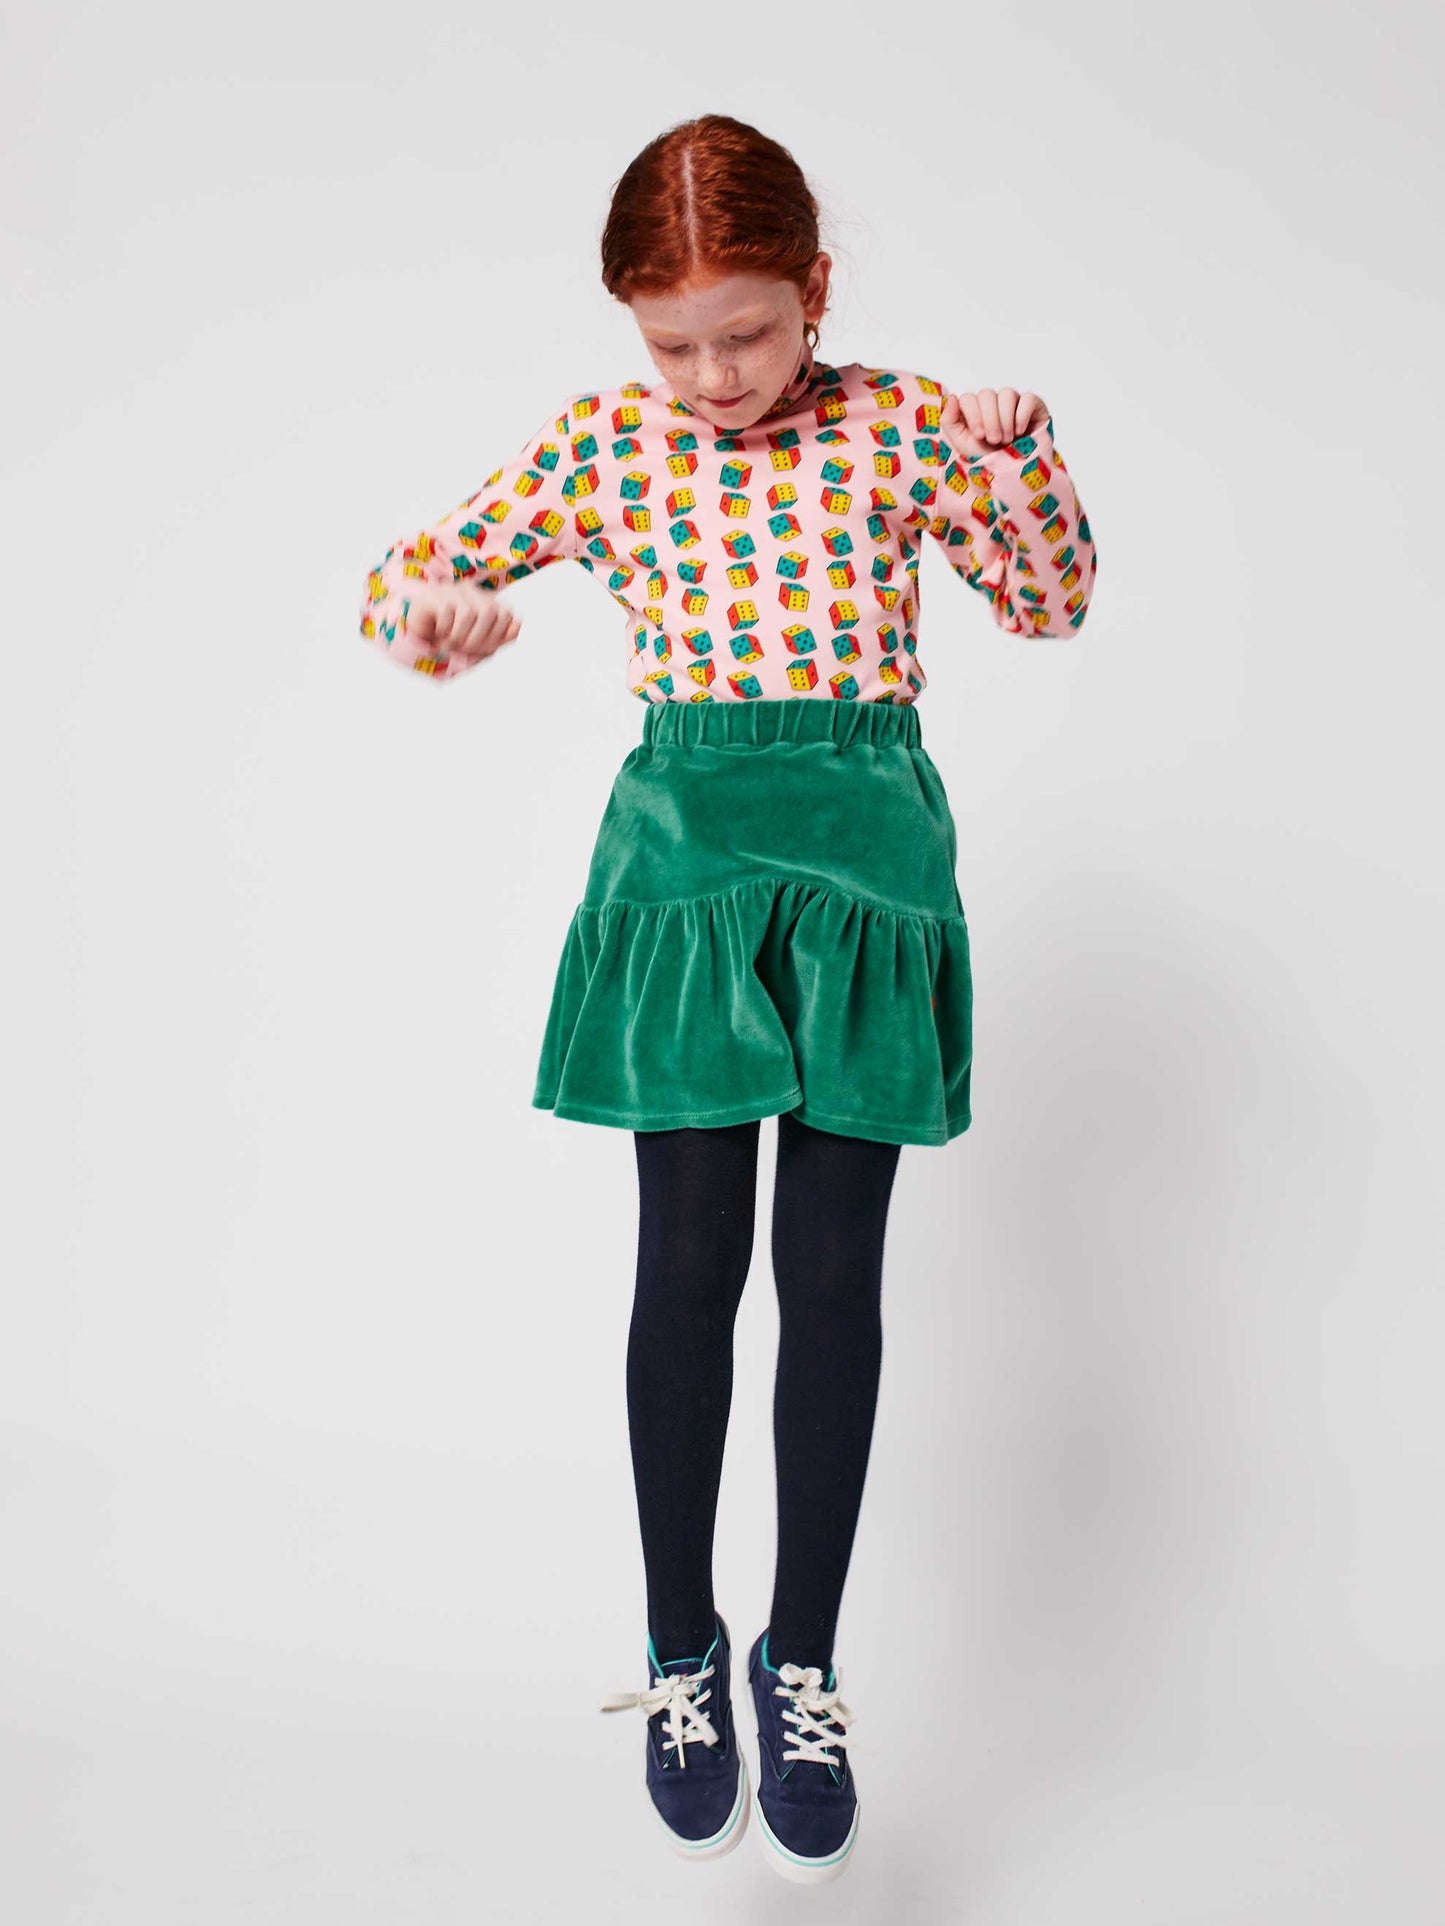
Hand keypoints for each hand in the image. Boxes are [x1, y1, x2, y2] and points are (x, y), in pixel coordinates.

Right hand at [405, 583, 521, 661]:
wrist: (417, 638)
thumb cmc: (451, 640)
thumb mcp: (480, 645)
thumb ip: (501, 637)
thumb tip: (518, 625)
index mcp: (487, 601)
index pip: (507, 615)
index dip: (498, 637)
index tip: (481, 649)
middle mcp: (473, 592)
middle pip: (491, 612)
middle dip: (479, 639)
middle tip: (463, 648)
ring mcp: (453, 591)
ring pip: (470, 613)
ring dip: (460, 636)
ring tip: (449, 644)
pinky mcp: (435, 595)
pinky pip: (448, 612)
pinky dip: (445, 631)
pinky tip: (438, 635)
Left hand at [940, 388, 1047, 461]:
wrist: (1012, 475)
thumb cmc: (987, 460)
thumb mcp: (962, 444)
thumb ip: (949, 421)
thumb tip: (952, 397)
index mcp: (974, 410)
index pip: (968, 398)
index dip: (973, 415)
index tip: (979, 435)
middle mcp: (993, 403)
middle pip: (987, 394)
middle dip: (990, 420)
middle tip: (994, 440)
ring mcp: (1013, 403)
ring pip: (1007, 393)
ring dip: (1005, 419)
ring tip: (1007, 440)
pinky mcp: (1034, 406)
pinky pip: (1028, 398)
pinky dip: (1022, 415)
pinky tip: (1021, 432)